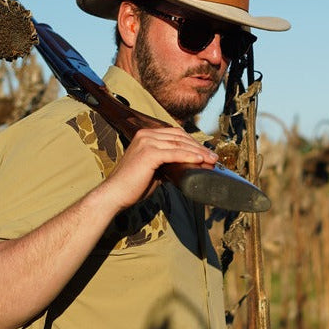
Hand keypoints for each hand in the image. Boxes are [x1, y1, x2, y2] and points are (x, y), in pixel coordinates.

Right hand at [101, 127, 218, 209]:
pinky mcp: (149, 154)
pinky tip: (200, 161)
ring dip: (198, 152)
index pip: (175, 134)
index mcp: (145, 135)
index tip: (205, 152)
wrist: (115, 194)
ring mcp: (147, 143)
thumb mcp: (152, 169)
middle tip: (213, 156)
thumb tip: (181, 167)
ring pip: (179, 144)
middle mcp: (146, 135)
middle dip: (198, 146)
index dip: (192, 142)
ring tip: (211, 159)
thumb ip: (164, 164)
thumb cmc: (132, 185)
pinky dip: (189, 157)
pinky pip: (175, 154)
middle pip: (179, 137)